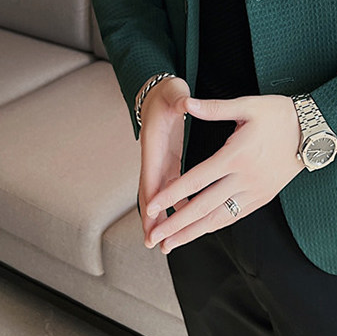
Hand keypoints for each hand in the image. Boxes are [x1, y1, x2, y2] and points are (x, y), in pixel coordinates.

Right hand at [137, 75, 190, 248]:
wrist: (161, 92)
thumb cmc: (169, 92)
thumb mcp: (174, 92)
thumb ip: (180, 99)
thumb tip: (184, 102)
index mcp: (154, 142)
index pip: (150, 174)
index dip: (150, 198)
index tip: (150, 219)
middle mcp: (154, 156)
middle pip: (150, 192)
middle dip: (150, 218)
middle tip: (152, 244)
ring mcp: (161, 161)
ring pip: (159, 195)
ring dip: (162, 218)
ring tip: (166, 243)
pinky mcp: (169, 162)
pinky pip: (171, 189)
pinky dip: (176, 205)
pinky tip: (186, 220)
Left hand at [144, 93, 305, 252]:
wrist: (313, 130)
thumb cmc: (279, 114)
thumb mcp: (248, 105)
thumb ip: (214, 108)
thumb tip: (186, 104)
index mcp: (236, 155)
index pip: (196, 180)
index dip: (171, 195)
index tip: (151, 207)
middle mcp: (245, 178)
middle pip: (204, 207)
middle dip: (176, 225)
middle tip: (154, 238)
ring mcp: (255, 191)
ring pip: (219, 217)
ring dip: (193, 233)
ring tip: (171, 245)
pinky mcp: (263, 197)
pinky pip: (235, 216)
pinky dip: (215, 226)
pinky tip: (200, 231)